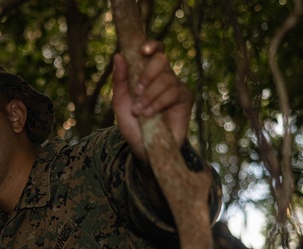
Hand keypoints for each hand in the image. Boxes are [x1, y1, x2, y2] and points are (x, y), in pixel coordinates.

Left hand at [112, 40, 193, 161]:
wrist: (144, 148)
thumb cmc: (133, 125)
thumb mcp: (121, 103)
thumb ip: (120, 81)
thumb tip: (118, 55)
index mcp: (149, 74)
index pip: (155, 51)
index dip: (152, 46)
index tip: (143, 51)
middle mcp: (164, 77)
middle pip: (162, 60)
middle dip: (148, 74)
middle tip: (137, 90)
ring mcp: (176, 87)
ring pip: (166, 79)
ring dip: (150, 95)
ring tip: (140, 112)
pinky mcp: (185, 99)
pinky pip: (174, 93)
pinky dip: (158, 103)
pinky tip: (149, 114)